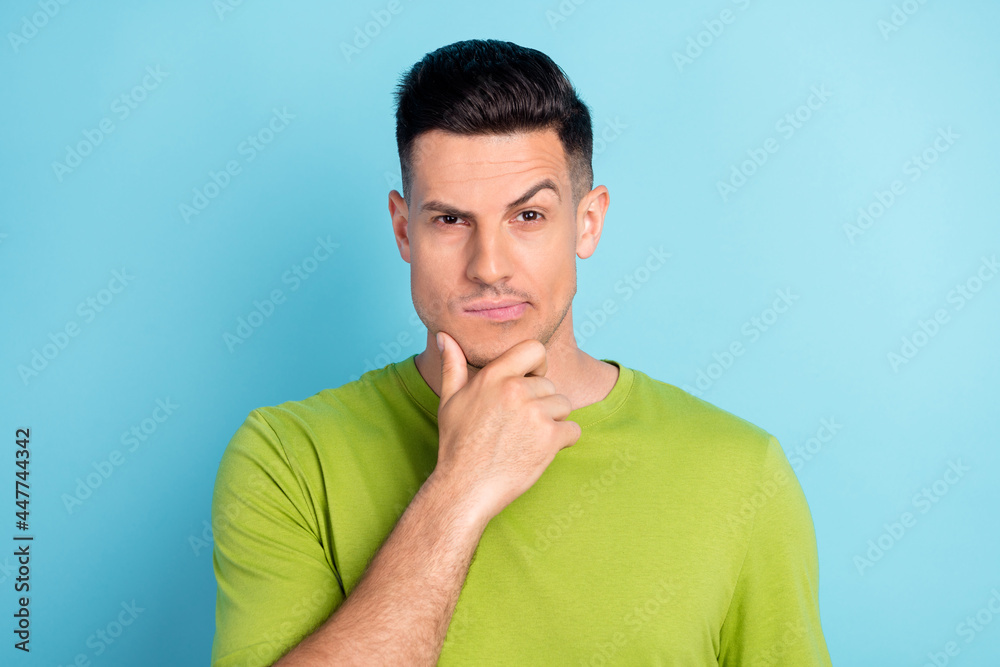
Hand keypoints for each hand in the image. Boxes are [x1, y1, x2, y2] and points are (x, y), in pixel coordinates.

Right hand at [432, 332, 581, 524]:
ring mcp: (535, 414)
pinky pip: (573, 430)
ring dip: (552, 422)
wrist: (465, 487)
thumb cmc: (456, 444)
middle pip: (550, 385)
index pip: (534, 348)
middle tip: (519, 426)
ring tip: (527, 438)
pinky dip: (563, 441)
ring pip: (564, 406)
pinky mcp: (550, 438)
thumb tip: (445, 336)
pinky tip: (539, 450)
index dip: (537, 365)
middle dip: (541, 403)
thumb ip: (452, 365)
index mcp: (494, 376)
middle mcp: (516, 390)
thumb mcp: (449, 400)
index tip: (529, 382)